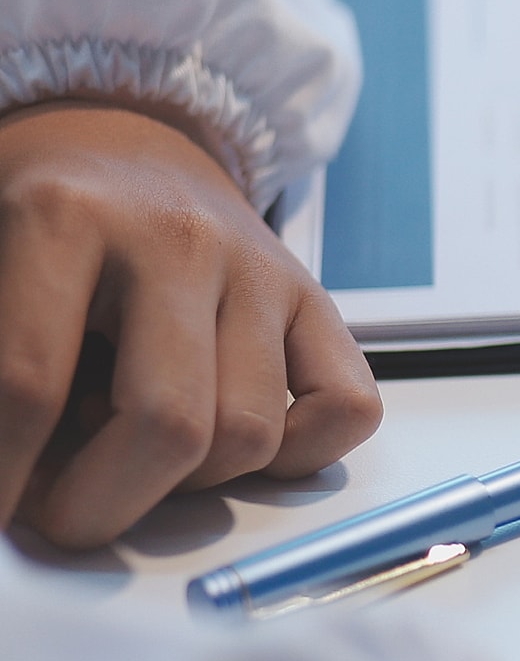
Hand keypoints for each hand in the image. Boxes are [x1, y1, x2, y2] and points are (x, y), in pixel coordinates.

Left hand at [0, 101, 379, 549]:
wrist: (119, 138)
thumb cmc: (39, 218)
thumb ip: (8, 363)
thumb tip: (15, 481)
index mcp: (66, 216)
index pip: (29, 383)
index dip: (5, 476)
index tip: (2, 521)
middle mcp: (179, 239)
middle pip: (167, 425)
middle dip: (103, 506)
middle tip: (63, 518)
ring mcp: (262, 270)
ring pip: (251, 436)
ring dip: (188, 481)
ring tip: (133, 452)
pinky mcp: (317, 300)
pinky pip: (345, 412)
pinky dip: (297, 455)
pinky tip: (234, 445)